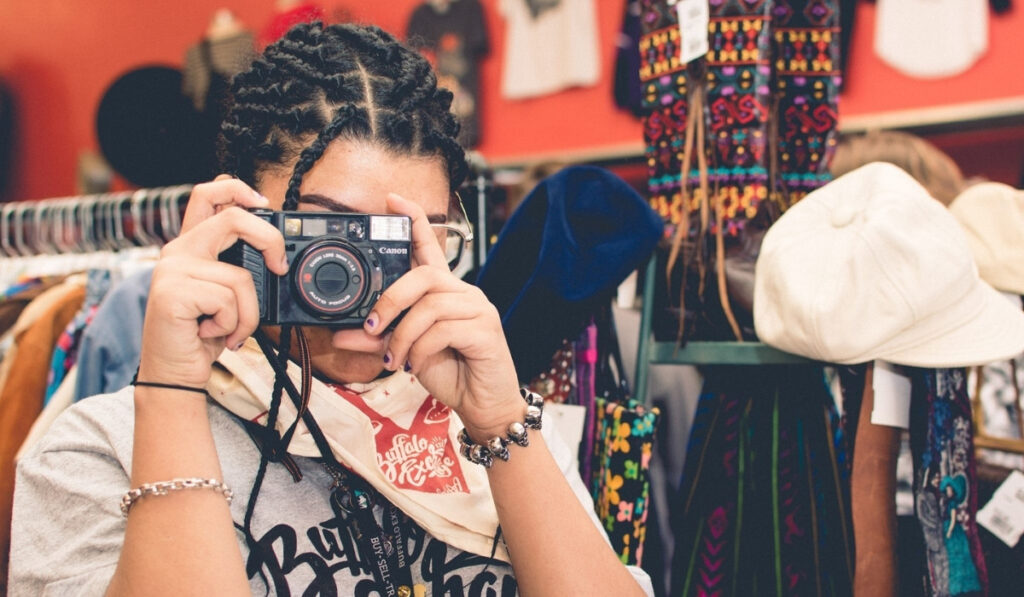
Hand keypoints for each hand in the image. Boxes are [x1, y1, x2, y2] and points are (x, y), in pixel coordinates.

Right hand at [137, 176, 288, 387]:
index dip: (236, 189)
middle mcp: (177, 251)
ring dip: (248, 314)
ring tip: (229, 330)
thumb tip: (275, 256)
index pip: (207, 194)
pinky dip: (233, 325)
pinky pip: (228, 301)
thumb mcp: (225, 296)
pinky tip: (212, 335)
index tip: (263, 204)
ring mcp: (172, 270)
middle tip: (279, 267)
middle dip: (270, 240)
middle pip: (233, 218)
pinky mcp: (172, 293)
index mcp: (190, 246)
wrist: (174, 373)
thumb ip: (239, 270)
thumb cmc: (202, 336)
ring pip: (240, 277)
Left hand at [357, 193, 524, 437]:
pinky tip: (415, 364)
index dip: (413, 221)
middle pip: (424, 275)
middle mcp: (464, 293)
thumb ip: (377, 340)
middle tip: (373, 326)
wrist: (482, 405)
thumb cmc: (451, 373)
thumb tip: (340, 334)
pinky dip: (420, 348)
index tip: (392, 200)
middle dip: (390, 299)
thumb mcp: (405, 353)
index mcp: (445, 292)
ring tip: (395, 359)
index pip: (429, 246)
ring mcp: (478, 309)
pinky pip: (443, 329)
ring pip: (430, 305)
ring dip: (403, 334)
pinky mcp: (486, 330)